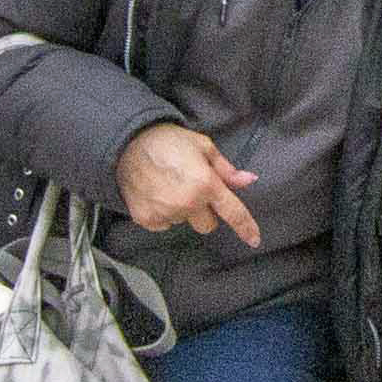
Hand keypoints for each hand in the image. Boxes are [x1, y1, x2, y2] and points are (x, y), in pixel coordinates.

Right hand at [114, 124, 260, 245]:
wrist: (128, 144)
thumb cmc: (168, 141)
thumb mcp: (203, 146)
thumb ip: (226, 169)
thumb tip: (248, 180)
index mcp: (206, 184)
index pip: (233, 212)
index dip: (246, 227)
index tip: (254, 239)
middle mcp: (188, 203)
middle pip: (207, 225)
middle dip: (204, 211)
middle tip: (192, 189)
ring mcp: (166, 213)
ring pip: (184, 223)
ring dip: (182, 211)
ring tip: (169, 186)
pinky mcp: (147, 219)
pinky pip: (164, 225)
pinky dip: (163, 213)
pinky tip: (156, 194)